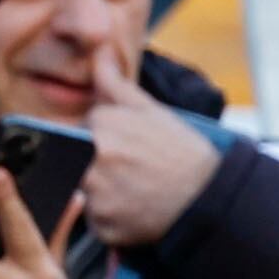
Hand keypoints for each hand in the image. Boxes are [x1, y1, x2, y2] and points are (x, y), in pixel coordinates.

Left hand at [81, 53, 225, 248]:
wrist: (207, 194)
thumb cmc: (177, 150)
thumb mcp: (148, 110)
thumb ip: (114, 84)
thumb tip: (98, 52)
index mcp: (100, 127)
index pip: (71, 134)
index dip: (95, 143)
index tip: (120, 149)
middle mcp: (92, 160)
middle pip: (70, 164)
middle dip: (93, 168)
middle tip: (126, 172)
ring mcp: (96, 196)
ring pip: (79, 194)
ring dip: (99, 194)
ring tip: (131, 190)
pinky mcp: (102, 226)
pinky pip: (93, 222)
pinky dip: (109, 219)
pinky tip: (133, 210)